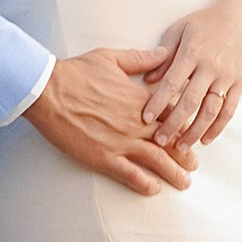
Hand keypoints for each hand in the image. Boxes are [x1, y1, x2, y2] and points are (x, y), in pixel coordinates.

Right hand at [23, 48, 195, 194]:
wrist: (47, 90)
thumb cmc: (76, 72)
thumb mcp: (112, 57)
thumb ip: (141, 58)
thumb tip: (163, 53)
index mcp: (140, 100)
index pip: (171, 114)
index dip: (184, 125)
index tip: (191, 132)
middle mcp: (135, 123)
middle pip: (169, 141)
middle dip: (185, 154)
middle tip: (194, 164)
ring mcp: (121, 142)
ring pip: (156, 160)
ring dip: (173, 173)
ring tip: (184, 182)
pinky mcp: (103, 157)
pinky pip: (130, 175)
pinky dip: (145, 183)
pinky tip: (154, 189)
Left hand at [141, 0, 241, 151]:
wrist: (241, 16)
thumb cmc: (204, 22)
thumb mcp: (179, 30)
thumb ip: (164, 55)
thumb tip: (148, 80)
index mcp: (192, 52)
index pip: (172, 82)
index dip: (158, 102)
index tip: (145, 119)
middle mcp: (210, 66)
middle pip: (190, 101)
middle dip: (174, 124)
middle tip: (159, 140)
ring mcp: (227, 76)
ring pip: (210, 110)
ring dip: (195, 131)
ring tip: (181, 147)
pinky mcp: (240, 83)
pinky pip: (229, 110)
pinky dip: (218, 127)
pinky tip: (206, 140)